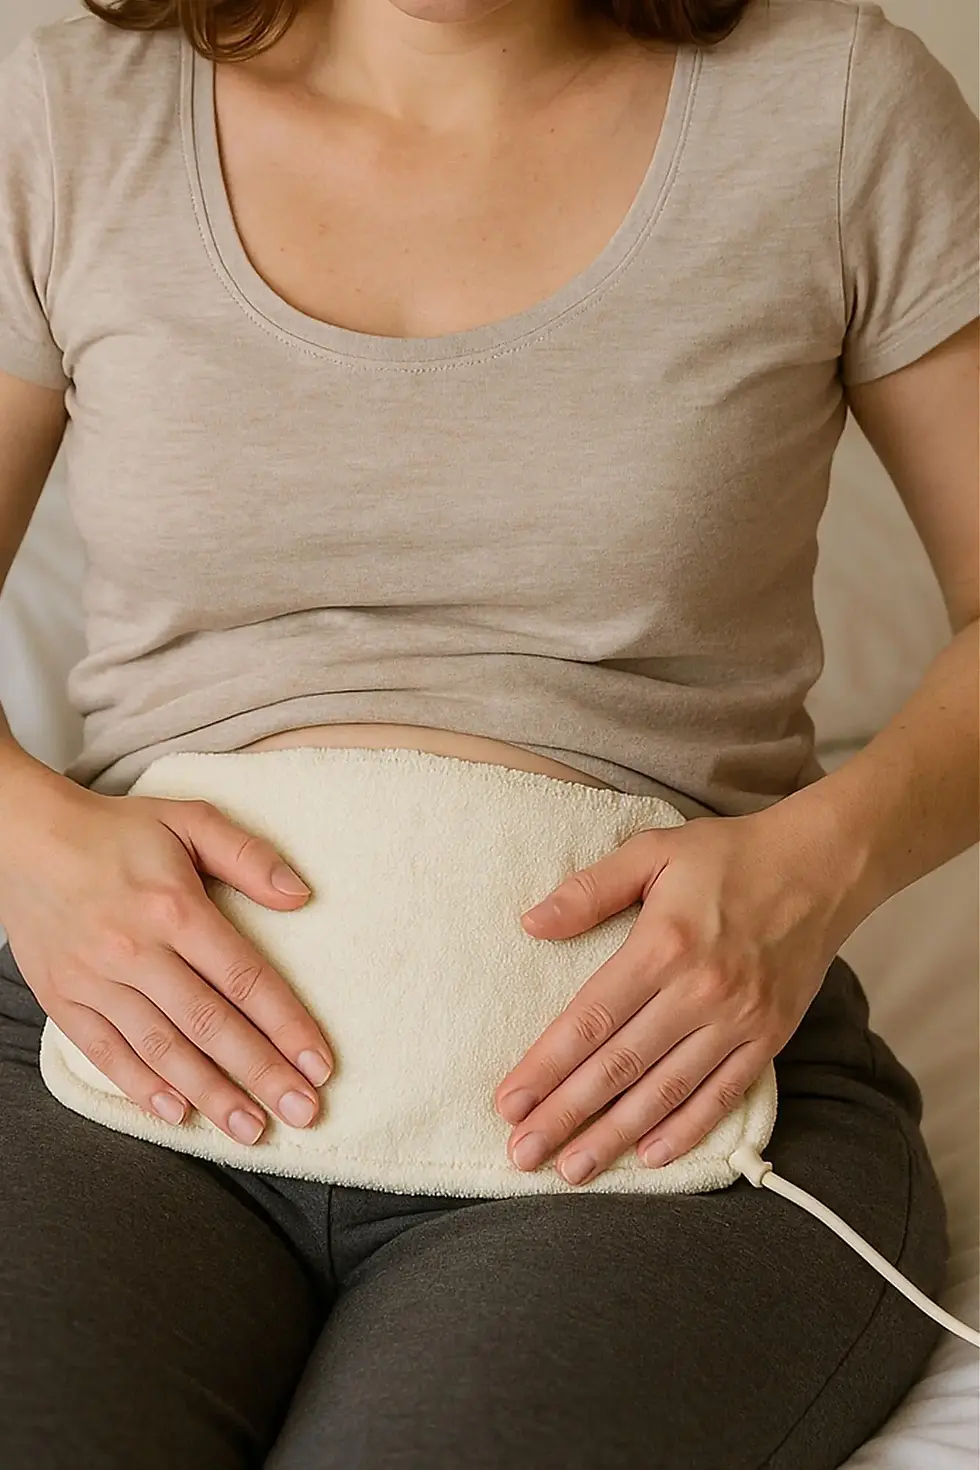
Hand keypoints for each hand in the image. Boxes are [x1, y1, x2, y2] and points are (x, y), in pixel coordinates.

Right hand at [0, 774, 334, 1144]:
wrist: (24, 836)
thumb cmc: (118, 830)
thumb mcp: (190, 820)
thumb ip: (249, 856)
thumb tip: (301, 895)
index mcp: (175, 907)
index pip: (244, 978)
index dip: (287, 1026)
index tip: (319, 1065)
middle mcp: (136, 949)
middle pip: (210, 1024)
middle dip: (261, 1074)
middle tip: (303, 1112)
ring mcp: (96, 979)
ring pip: (162, 1048)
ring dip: (211, 1094)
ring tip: (251, 1129)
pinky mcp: (63, 998)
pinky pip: (107, 1053)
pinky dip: (142, 1086)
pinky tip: (178, 1113)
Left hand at [494, 804, 860, 1184]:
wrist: (823, 865)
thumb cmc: (730, 856)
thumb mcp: (652, 852)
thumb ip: (591, 890)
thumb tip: (532, 923)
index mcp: (663, 946)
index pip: (591, 1020)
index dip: (546, 1065)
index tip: (509, 1102)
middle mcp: (699, 991)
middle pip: (619, 1066)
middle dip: (565, 1115)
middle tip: (521, 1154)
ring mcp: (738, 1020)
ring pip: (665, 1091)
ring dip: (615, 1135)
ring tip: (572, 1170)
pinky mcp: (769, 1036)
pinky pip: (722, 1094)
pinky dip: (686, 1130)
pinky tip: (649, 1156)